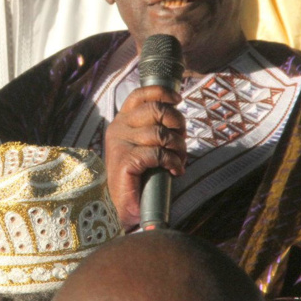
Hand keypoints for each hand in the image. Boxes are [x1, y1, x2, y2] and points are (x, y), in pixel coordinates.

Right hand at [104, 85, 186, 229]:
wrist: (126, 208)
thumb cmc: (140, 177)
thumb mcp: (145, 145)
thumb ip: (154, 128)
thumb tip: (177, 116)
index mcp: (121, 121)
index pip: (139, 95)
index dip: (161, 92)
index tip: (178, 99)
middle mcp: (117, 129)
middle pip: (155, 109)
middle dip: (177, 122)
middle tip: (182, 139)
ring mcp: (119, 144)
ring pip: (160, 133)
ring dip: (179, 147)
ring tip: (180, 160)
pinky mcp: (125, 160)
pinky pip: (158, 153)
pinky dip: (173, 161)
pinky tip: (175, 171)